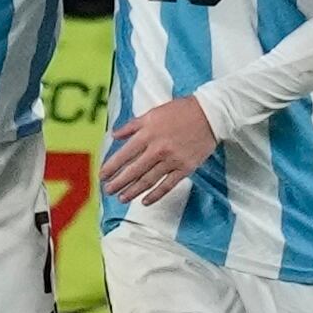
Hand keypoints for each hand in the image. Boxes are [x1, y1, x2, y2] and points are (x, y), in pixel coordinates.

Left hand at [102, 95, 219, 202]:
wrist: (210, 115)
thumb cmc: (180, 111)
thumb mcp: (152, 113)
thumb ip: (132, 126)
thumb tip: (114, 135)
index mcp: (148, 134)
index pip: (124, 154)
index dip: (112, 166)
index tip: (102, 175)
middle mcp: (158, 149)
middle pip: (134, 170)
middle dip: (119, 182)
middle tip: (108, 190)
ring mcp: (172, 161)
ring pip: (149, 180)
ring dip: (133, 191)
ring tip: (122, 198)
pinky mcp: (185, 168)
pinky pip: (168, 185)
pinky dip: (156, 195)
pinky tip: (145, 201)